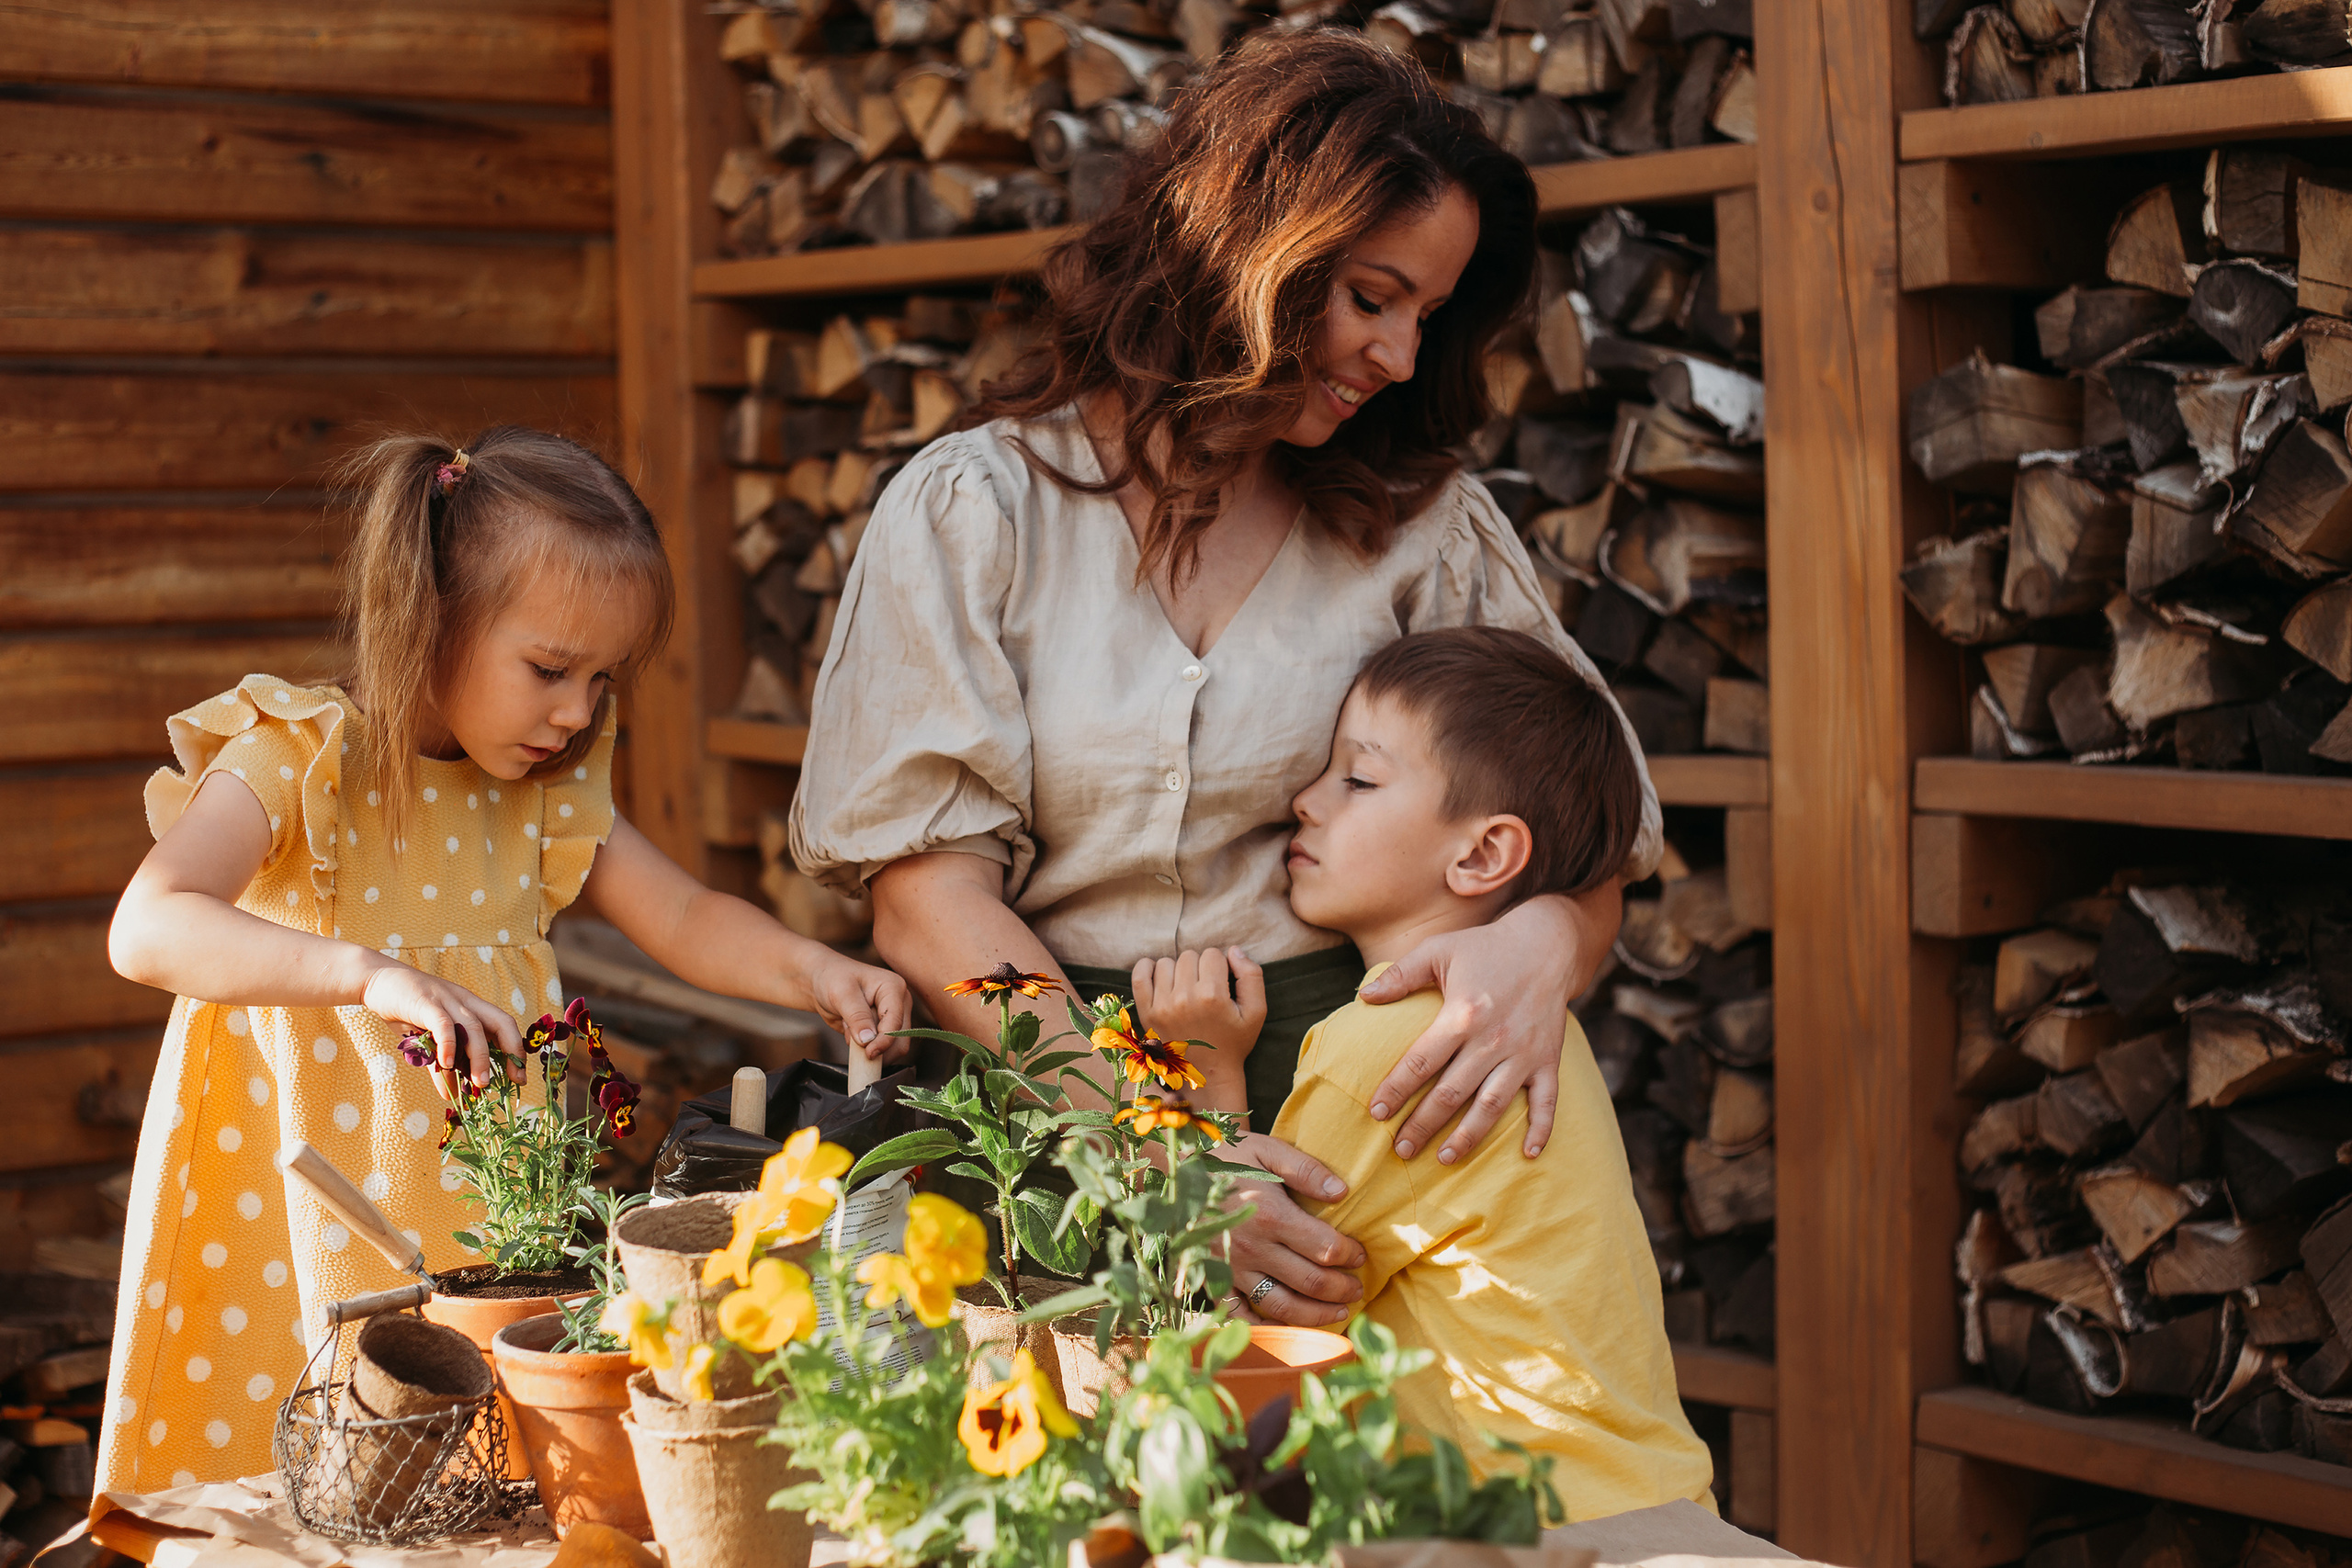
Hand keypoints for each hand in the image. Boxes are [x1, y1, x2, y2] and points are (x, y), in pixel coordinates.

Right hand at [361, 965, 521, 1090]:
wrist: (378, 980)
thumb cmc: (407, 1010)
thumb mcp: (428, 1039)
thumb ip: (441, 1063)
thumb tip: (450, 1095)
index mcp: (472, 1008)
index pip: (504, 1026)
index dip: (515, 1051)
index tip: (519, 1077)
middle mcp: (466, 1002)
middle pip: (501, 1022)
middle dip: (512, 1051)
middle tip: (514, 1080)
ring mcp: (447, 1000)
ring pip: (474, 1028)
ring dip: (480, 1057)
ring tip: (481, 1083)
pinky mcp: (426, 1002)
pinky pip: (443, 1024)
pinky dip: (448, 1044)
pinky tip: (447, 1064)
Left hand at [804, 951, 913, 1061]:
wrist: (823, 983)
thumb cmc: (833, 979)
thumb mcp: (841, 994)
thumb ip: (857, 1016)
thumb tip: (868, 1040)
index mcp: (894, 988)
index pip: (896, 1022)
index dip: (884, 1041)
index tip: (868, 1053)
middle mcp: (899, 1003)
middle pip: (900, 1039)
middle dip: (877, 1047)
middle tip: (854, 1043)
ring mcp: (893, 1018)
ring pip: (892, 1048)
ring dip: (869, 1048)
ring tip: (850, 1029)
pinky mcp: (884, 1030)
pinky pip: (880, 1050)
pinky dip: (864, 1048)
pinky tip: (852, 1032)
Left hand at [1132, 947, 1265, 1068]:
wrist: (1209, 1075)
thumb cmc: (1234, 1042)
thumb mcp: (1257, 1011)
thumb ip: (1252, 975)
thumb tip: (1233, 950)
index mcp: (1212, 997)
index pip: (1213, 954)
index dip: (1220, 965)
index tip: (1221, 983)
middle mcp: (1184, 999)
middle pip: (1190, 956)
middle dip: (1200, 967)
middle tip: (1205, 989)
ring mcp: (1162, 1006)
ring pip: (1167, 963)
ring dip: (1178, 971)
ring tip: (1187, 989)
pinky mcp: (1147, 1013)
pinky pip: (1140, 975)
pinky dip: (1148, 968)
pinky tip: (1161, 975)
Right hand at [1218, 1133, 1363, 1327]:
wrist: (1174, 1170)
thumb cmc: (1226, 1157)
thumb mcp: (1266, 1150)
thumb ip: (1305, 1169)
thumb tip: (1342, 1191)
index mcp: (1270, 1215)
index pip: (1325, 1248)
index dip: (1351, 1255)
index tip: (1360, 1254)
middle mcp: (1253, 1248)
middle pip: (1310, 1282)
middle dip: (1342, 1289)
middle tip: (1358, 1287)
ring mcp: (1232, 1268)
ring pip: (1282, 1306)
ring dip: (1316, 1315)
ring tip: (1339, 1311)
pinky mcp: (1213, 1278)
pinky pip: (1239, 1314)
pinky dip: (1264, 1330)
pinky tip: (1287, 1331)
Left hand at [1356, 883, 1621, 1163]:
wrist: (1548, 943)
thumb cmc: (1485, 947)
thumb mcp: (1439, 950)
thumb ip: (1400, 975)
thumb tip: (1362, 997)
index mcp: (1463, 1014)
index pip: (1421, 1062)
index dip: (1396, 1089)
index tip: (1376, 1113)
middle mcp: (1493, 1040)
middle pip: (1451, 1093)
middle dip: (1422, 1125)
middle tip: (1401, 1150)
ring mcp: (1523, 1054)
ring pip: (1492, 1106)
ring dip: (1468, 1137)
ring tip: (1444, 1158)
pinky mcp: (1548, 1060)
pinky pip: (1547, 1101)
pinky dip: (1541, 1130)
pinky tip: (1528, 1155)